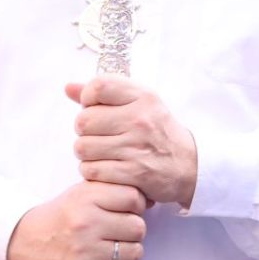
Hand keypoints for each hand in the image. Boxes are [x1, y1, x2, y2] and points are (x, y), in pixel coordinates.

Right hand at [5, 181, 147, 259]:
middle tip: (122, 232)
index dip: (137, 204)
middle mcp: (85, 225)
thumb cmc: (62, 215)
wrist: (25, 242)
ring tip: (117, 248)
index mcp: (86, 199)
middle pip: (138, 227)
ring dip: (131, 252)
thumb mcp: (82, 192)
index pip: (133, 198)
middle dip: (135, 230)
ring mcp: (83, 253)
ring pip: (135, 253)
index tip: (129, 210)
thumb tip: (151, 201)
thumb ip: (114, 189)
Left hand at [68, 77, 197, 207]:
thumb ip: (105, 94)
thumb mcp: (140, 104)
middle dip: (85, 131)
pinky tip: (106, 168)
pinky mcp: (134, 173)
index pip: (98, 87)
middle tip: (98, 136)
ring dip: (87, 154)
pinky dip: (93, 172)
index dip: (87, 98)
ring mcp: (137, 147)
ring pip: (83, 147)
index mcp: (143, 98)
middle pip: (83, 121)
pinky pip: (92, 170)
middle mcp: (140, 120)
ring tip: (102, 153)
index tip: (95, 108)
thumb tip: (68, 88)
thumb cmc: (158, 132)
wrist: (190, 165)